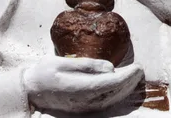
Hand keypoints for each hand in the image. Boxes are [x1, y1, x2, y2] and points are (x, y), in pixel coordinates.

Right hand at [23, 56, 143, 112]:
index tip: (138, 67)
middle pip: (114, 93)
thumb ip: (88, 65)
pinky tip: (123, 85)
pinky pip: (105, 102)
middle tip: (140, 69)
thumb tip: (110, 68)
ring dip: (126, 88)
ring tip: (136, 76)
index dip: (126, 77)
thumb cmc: (45, 72)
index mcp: (78, 88)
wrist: (30, 90)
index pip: (109, 83)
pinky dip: (117, 93)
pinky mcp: (83, 107)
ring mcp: (83, 107)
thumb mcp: (63, 62)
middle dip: (130, 81)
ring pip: (111, 99)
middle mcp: (83, 101)